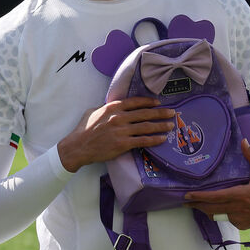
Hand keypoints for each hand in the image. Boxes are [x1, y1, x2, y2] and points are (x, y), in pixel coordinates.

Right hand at [57, 97, 176, 172]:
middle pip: (145, 114)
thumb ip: (106, 109)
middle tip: (172, 113)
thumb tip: (115, 107)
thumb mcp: (93, 112)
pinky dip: (154, 139)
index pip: (135, 102)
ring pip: (147, 127)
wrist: (77, 147)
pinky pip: (143, 141)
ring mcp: (122, 131)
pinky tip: (162, 139)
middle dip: (161, 113)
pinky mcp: (123, 144)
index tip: (158, 103)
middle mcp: (119, 118)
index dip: (149, 102)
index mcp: (112, 108)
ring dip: (161, 126)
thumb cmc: (83, 129)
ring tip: (170, 125)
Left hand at [184, 140, 249, 228]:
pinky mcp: (242, 225)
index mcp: (241, 195)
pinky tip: (217, 208)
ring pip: (216, 216)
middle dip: (196, 205)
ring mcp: (239, 218)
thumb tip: (244, 141)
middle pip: (210, 209)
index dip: (199, 197)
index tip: (186, 195)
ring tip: (197, 204)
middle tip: (185, 201)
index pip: (215, 197)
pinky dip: (221, 214)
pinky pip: (226, 219)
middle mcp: (238, 208)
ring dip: (206, 210)